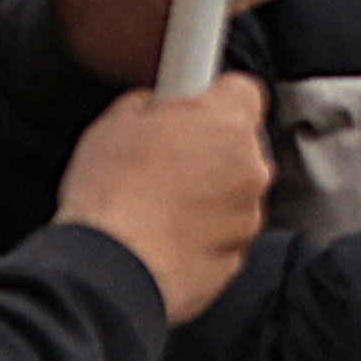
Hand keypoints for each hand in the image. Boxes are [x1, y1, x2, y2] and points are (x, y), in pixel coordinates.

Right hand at [64, 81, 271, 324]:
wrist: (110, 269)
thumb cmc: (111, 197)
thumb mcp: (114, 123)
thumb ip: (151, 105)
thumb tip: (154, 106)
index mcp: (226, 121)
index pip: (241, 90)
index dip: (210, 97)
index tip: (190, 106)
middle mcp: (251, 166)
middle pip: (239, 144)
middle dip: (206, 148)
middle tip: (160, 160)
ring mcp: (248, 214)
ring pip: (233, 192)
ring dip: (204, 194)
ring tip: (153, 204)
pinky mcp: (236, 256)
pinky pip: (222, 234)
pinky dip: (199, 234)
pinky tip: (160, 235)